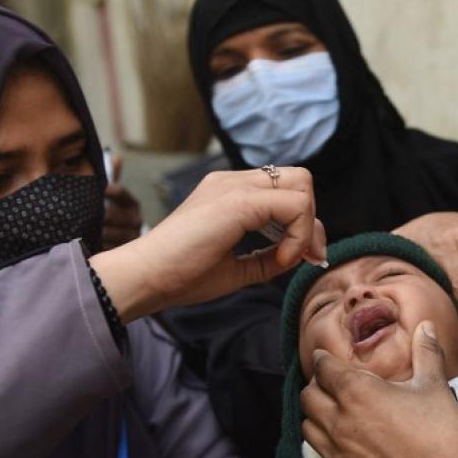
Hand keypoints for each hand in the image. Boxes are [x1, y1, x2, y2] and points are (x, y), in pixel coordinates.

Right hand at [90, 167, 327, 321]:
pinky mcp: (237, 200)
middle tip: (306, 256)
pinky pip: (295, 205)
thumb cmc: (181, 275)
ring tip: (287, 258)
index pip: (284, 191)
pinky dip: (299, 235)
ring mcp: (234, 186)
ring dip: (307, 225)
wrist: (145, 277)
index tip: (294, 260)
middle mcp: (233, 181)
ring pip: (301, 185)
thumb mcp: (238, 267)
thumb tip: (303, 254)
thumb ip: (269, 257)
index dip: (302, 225)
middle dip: (312, 219)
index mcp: (230, 193)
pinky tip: (280, 259)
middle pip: (299, 180)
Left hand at [301, 321, 457, 457]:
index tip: (328, 358)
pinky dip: (330, 446)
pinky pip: (324, 457)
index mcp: (358, 393)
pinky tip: (351, 443)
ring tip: (338, 413)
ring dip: (318, 416)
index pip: (324, 368)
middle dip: (319, 387)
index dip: (325, 360)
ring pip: (308, 428)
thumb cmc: (446, 436)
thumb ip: (425, 353)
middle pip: (308, 397)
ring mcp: (339, 456)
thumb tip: (426, 326)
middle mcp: (340, 423)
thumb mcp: (435, 387)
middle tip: (335, 385)